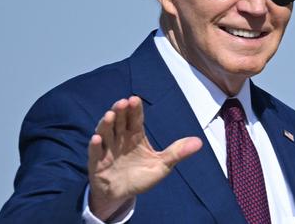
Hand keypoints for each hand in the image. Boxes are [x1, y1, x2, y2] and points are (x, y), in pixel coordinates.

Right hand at [87, 96, 201, 220]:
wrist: (121, 194)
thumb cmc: (140, 176)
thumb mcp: (162, 166)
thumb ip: (177, 153)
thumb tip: (199, 142)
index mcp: (135, 135)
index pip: (135, 119)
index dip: (135, 109)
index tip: (135, 99)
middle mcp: (120, 138)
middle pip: (119, 121)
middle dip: (120, 111)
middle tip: (122, 102)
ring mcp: (107, 148)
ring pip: (105, 132)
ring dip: (106, 123)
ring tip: (110, 115)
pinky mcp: (97, 162)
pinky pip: (94, 152)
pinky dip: (94, 146)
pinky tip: (96, 139)